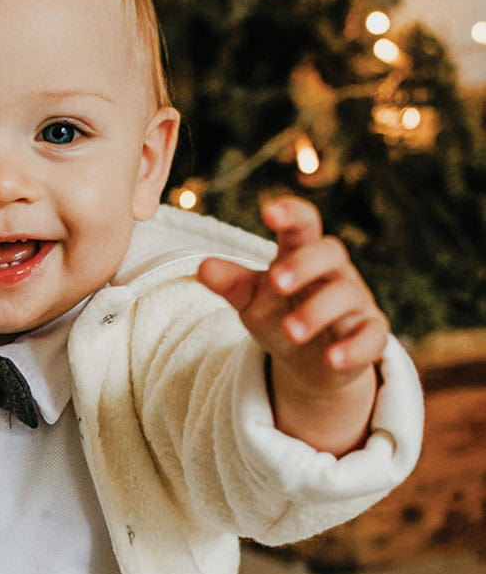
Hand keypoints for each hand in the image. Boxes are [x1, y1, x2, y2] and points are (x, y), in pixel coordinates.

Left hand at [197, 197, 387, 453]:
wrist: (310, 362)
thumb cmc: (280, 314)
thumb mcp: (251, 300)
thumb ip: (231, 284)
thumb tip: (202, 267)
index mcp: (302, 254)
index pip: (303, 225)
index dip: (291, 214)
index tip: (269, 212)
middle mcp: (334, 272)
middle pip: (330, 252)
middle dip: (304, 264)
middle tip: (276, 283)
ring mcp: (355, 302)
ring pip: (345, 295)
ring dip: (317, 312)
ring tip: (290, 331)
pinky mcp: (370, 335)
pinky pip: (371, 337)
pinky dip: (353, 348)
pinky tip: (332, 358)